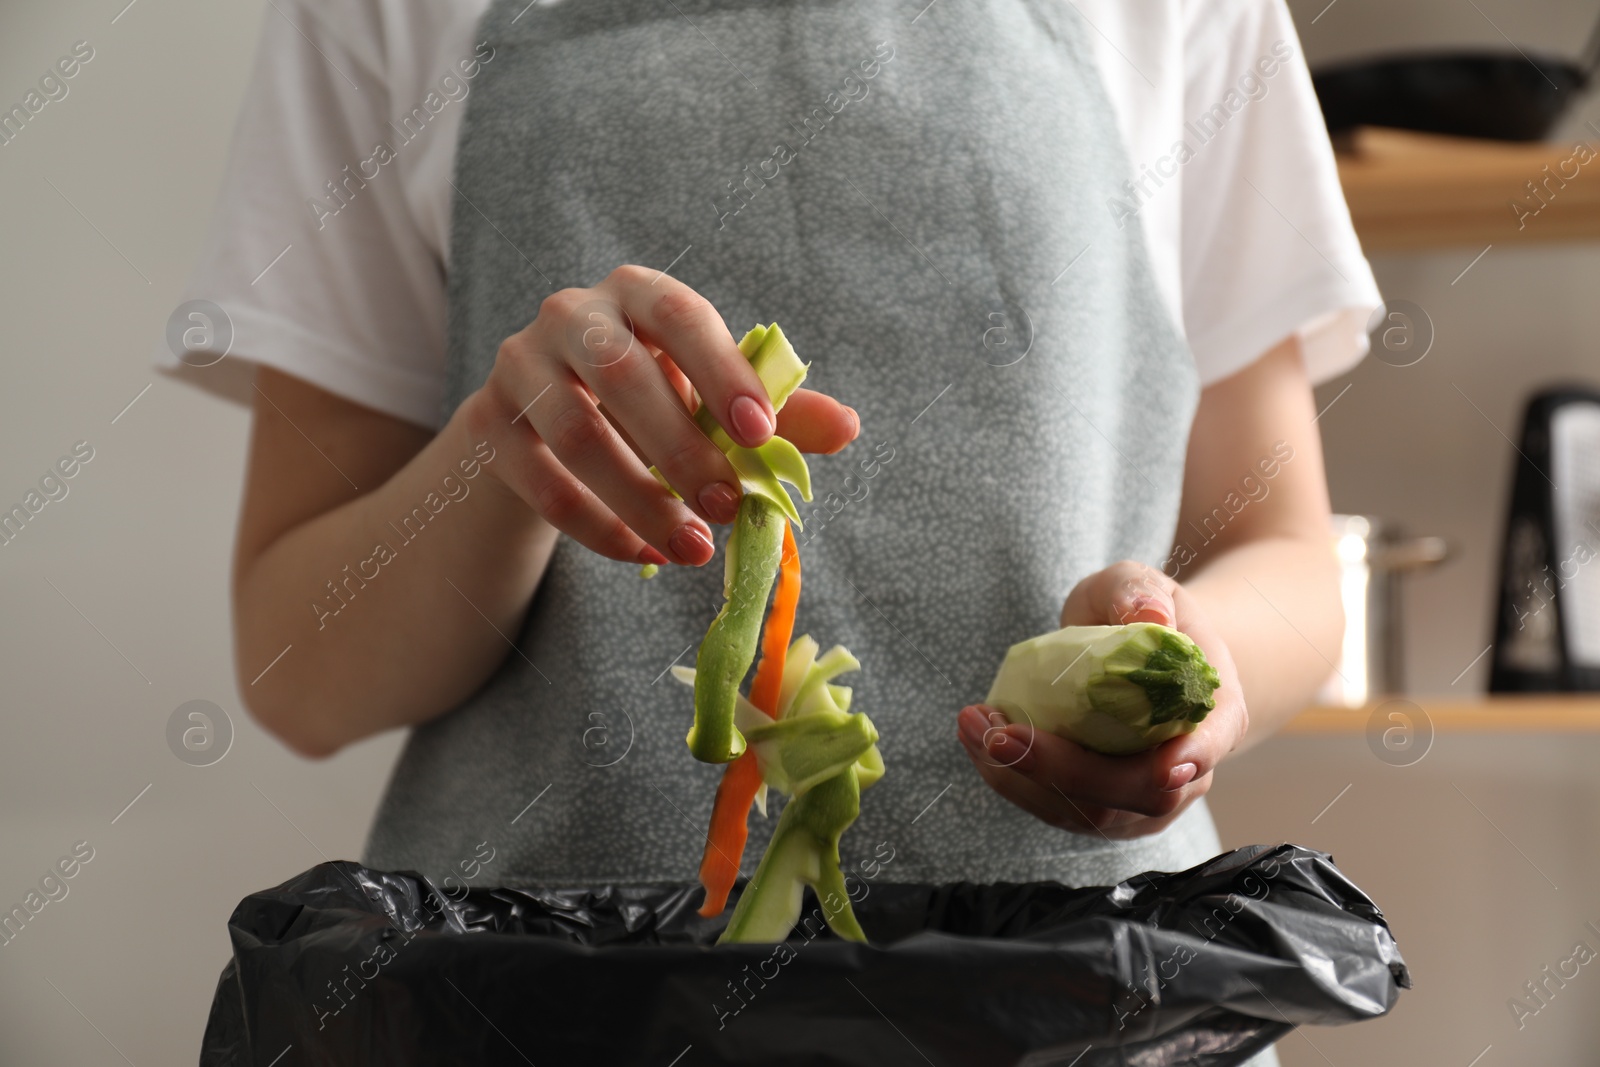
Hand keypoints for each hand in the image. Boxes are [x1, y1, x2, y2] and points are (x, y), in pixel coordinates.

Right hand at [463, 266, 858, 566]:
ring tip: (691, 548)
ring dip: (640, 500)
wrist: (544, 423)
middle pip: (622, 375)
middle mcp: (570, 315)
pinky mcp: (487, 426)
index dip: (722, 373)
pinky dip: (596, 527)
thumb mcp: (710, 399)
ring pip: (575, 435)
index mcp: (636, 293)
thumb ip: (776, 412)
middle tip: (727, 509)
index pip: (680, 317)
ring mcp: (518, 367)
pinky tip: (642, 553)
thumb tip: (848, 428)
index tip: (761, 435)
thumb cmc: (649, 400)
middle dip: (682, 450)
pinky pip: (540, 483)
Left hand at [957, 561, 1248, 839]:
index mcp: (1213, 714)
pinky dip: (1010, 779)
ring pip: (1089, 813)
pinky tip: (978, 738)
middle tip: (996, 732)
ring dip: (1021, 778)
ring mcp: (1140, 798)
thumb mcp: (1141, 586)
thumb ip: (1140, 594)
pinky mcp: (1096, 807)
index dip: (1189, 759)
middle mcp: (1183, 771)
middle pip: (1137, 792)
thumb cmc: (1143, 615)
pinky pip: (1055, 808)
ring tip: (973, 725)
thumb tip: (1147, 616)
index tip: (1159, 766)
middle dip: (1062, 770)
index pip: (1209, 746)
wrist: (1138, 654)